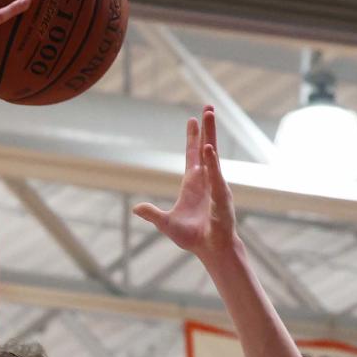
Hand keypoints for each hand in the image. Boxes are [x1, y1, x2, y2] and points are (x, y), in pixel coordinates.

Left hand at [133, 106, 237, 260]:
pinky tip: (207, 148)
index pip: (193, 155)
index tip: (193, 120)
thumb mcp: (166, 224)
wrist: (211, 250)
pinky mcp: (221, 195)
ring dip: (210, 134)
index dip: (193, 138)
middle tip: (208, 107)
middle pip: (205, 148)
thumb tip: (136, 209)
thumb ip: (152, 214)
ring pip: (212, 154)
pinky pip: (215, 175)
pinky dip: (211, 162)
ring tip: (209, 114)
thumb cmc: (194, 238)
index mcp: (193, 184)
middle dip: (206, 128)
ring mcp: (215, 185)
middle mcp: (206, 180)